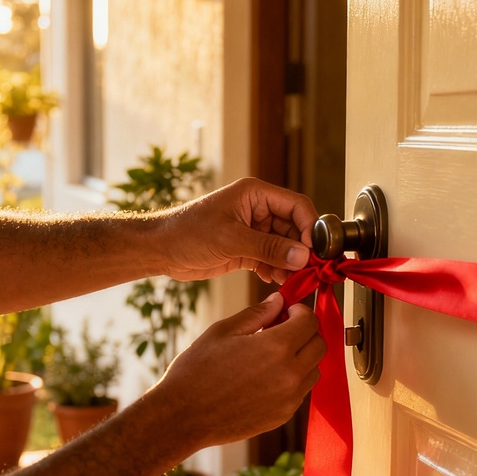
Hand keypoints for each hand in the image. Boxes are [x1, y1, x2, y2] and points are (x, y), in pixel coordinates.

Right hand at [148, 293, 323, 453]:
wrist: (183, 416)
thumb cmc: (196, 371)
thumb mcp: (223, 332)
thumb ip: (257, 314)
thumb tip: (279, 301)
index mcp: (276, 348)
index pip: (310, 322)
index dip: (299, 312)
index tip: (286, 312)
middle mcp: (290, 375)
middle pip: (319, 345)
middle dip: (305, 332)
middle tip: (281, 330)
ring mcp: (289, 399)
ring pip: (314, 370)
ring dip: (301, 357)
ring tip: (272, 355)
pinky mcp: (282, 416)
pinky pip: (300, 391)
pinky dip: (292, 379)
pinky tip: (265, 376)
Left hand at [160, 178, 317, 283]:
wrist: (161, 249)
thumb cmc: (188, 232)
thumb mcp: (231, 239)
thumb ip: (268, 247)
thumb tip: (302, 255)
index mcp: (256, 195)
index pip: (296, 206)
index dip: (310, 228)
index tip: (315, 251)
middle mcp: (258, 210)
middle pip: (294, 228)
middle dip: (302, 250)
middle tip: (308, 271)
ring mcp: (253, 231)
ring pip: (284, 246)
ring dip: (290, 263)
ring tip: (293, 280)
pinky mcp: (246, 249)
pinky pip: (271, 259)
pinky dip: (276, 270)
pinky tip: (277, 281)